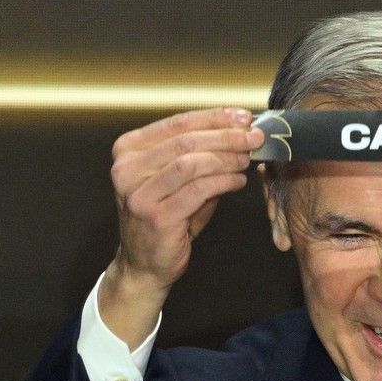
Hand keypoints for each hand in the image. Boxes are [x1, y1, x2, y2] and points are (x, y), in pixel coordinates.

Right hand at [99, 107, 264, 347]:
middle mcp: (126, 169)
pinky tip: (238, 182)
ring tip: (247, 159)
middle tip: (255, 137)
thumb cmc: (165, 218)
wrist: (144, 264)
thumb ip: (199, 156)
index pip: (176, 123)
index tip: (243, 116)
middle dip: (226, 136)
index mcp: (128, 150)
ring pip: (191, 163)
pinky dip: (224, 182)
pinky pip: (198, 190)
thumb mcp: (176, 180)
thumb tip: (239, 133)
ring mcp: (139, 194)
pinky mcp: (156, 217)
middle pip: (186, 141)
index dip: (214, 117)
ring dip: (226, 158)